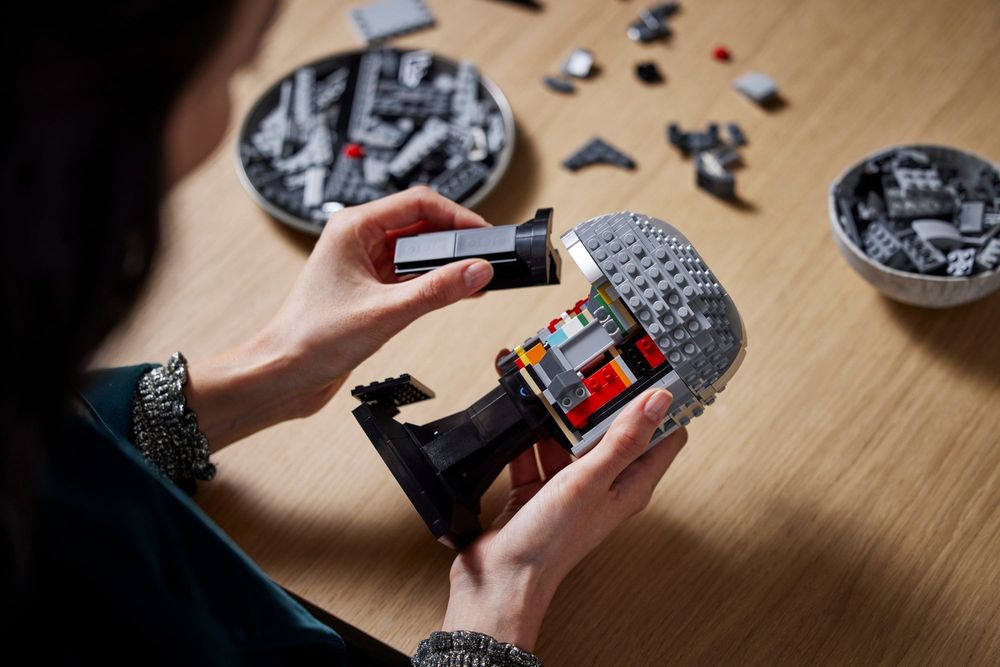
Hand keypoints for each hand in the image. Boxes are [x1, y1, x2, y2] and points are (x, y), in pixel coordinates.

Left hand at [185, 187, 492, 448]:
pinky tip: (455, 292)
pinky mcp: (370, 288)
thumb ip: (437, 290)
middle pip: (420, 223)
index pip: (418, 203)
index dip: (457, 215)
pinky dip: (434, 281)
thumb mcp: (385, 312)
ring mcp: (364, 263)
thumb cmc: (311, 338)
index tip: (483, 234)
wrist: (284, 373)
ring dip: (445, 262)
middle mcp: (358, 239)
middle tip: (484, 255)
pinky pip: (410, 274)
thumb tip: (477, 271)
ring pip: (417, 250)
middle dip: (454, 238)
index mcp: (353, 228)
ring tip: (474, 276)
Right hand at [442, 385, 687, 651]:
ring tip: (552, 389)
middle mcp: (603, 486)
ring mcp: (569, 488)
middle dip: (601, 403)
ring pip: (571, 440)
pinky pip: (536, 452)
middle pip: (612, 432)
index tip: (654, 374)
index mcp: (628, 486)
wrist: (500, 578)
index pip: (662, 439)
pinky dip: (528, 436)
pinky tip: (521, 419)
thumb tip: (658, 403)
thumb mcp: (590, 481)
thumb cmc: (551, 543)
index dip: (662, 407)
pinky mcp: (538, 489)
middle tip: (593, 373)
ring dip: (560, 417)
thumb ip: (623, 440)